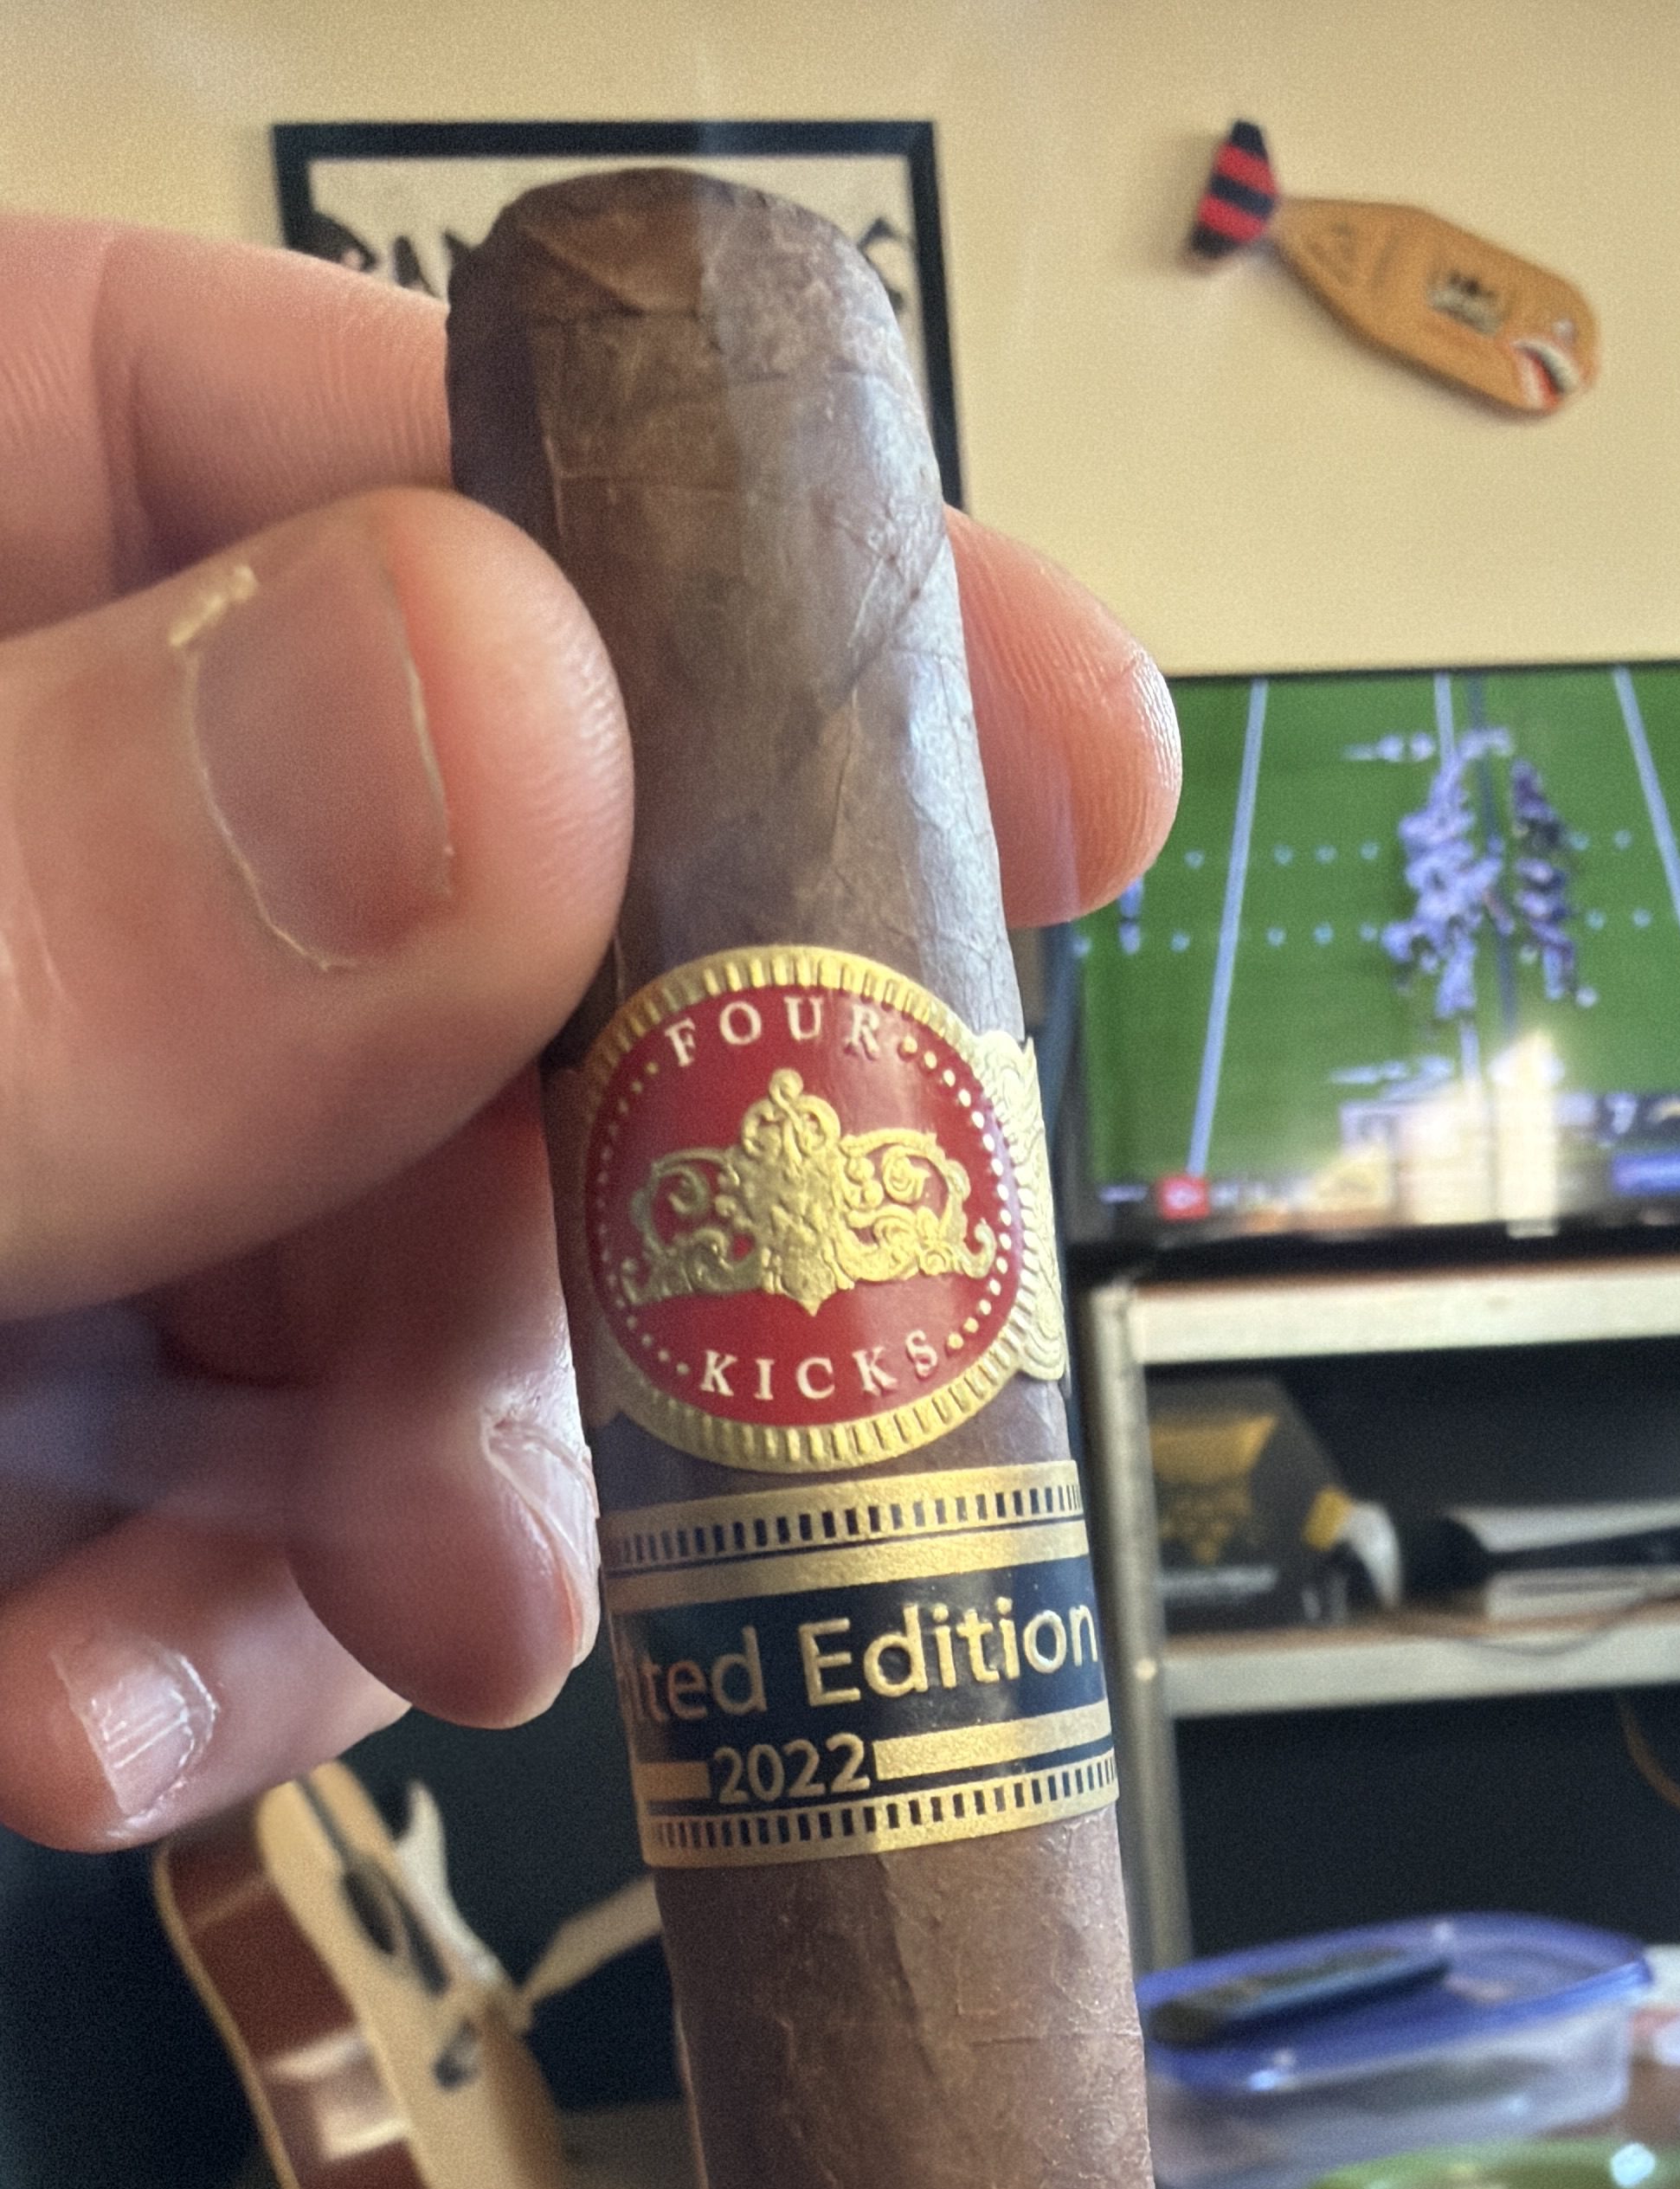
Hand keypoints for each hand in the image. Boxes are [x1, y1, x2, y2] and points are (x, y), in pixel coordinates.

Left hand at [0, 217, 1179, 1852]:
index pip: (314, 454)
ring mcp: (23, 1165)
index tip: (1063, 746)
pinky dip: (230, 1663)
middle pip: (441, 932)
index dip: (713, 584)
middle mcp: (17, 873)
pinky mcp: (3, 1432)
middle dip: (597, 1202)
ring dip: (442, 1496)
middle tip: (747, 1392)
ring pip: (384, 1279)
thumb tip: (501, 723)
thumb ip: (51, 926)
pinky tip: (114, 1732)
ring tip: (406, 1629)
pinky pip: (223, 1528)